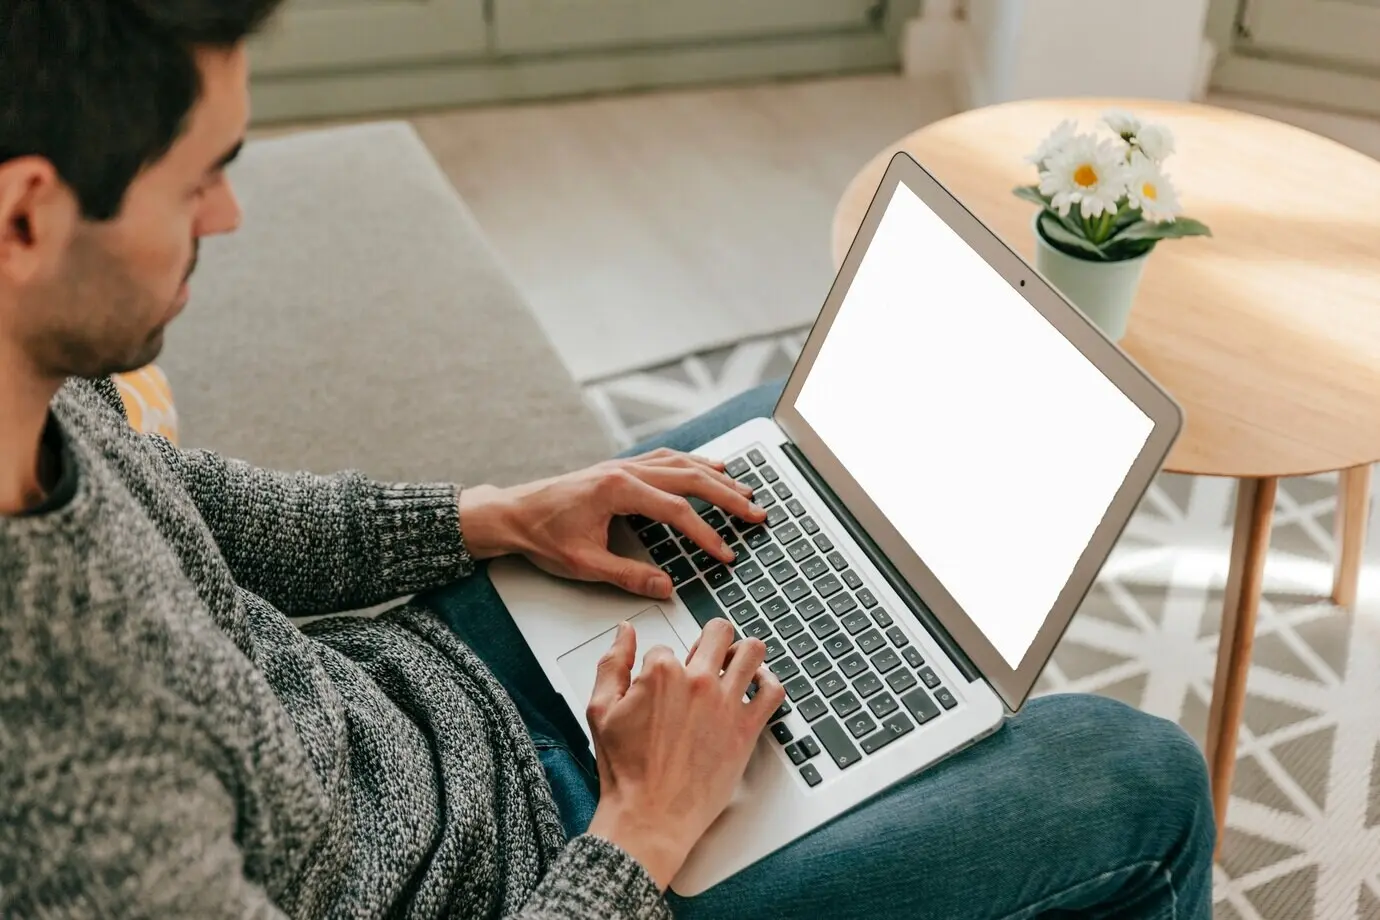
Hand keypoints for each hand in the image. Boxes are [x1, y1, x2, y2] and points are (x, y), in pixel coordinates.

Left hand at [459, 447, 767, 598]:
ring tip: (744, 491)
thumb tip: (666, 587)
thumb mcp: (584, 564)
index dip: (706, 535)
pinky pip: (666, 459)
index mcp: (618, 491)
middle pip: (690, 479)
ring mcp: (623, 465)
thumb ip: (629, 577)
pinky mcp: (620, 468)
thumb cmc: (542, 536)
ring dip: (716, 478)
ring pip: (681, 464)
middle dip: (728, 497)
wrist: (512, 514)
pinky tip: (708, 468)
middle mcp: (625, 471)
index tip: (725, 554)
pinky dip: (692, 464)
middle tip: (757, 513)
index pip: (677, 512)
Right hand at [584, 618, 786, 889]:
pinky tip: (756, 687)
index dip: (661, 664)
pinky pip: (773, 691)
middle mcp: (699, 682)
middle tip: (704, 657)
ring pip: (751, 650)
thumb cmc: (626, 771)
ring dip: (742, 652)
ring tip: (734, 664)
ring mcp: (727, 703)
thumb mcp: (601, 710)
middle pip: (718, 632)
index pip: (667, 646)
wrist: (650, 816)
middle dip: (710, 640)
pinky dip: (768, 683)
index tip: (660, 684)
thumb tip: (624, 633)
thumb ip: (612, 664)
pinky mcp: (746, 728)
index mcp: (662, 674)